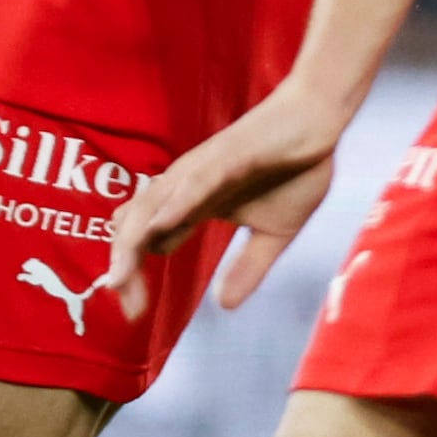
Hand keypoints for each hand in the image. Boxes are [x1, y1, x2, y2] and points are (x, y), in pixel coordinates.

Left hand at [108, 69, 366, 322]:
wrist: (317, 122)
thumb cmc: (294, 171)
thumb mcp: (275, 234)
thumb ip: (248, 267)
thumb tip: (225, 305)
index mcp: (192, 206)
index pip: (148, 243)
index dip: (136, 278)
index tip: (135, 314)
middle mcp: (186, 188)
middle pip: (137, 227)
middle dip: (124, 267)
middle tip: (122, 305)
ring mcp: (202, 170)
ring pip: (154, 204)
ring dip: (134, 240)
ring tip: (119, 276)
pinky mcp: (227, 154)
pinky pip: (195, 182)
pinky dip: (176, 204)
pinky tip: (161, 225)